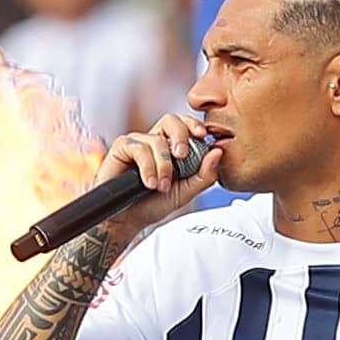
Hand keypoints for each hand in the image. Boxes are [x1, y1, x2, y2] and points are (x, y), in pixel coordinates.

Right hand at [95, 113, 224, 245]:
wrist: (129, 220)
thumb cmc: (153, 204)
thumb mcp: (186, 191)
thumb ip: (204, 174)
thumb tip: (217, 152)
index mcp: (171, 147)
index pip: (185, 125)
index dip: (194, 125)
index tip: (203, 135)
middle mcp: (154, 141)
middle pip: (170, 120)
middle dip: (181, 135)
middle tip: (182, 156)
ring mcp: (137, 143)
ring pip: (156, 140)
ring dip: (163, 165)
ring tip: (161, 186)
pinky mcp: (122, 147)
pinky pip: (139, 148)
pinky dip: (148, 167)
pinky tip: (149, 183)